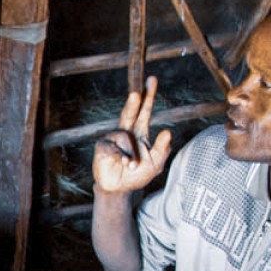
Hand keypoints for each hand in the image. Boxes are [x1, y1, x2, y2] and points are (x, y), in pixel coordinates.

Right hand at [93, 76, 172, 193]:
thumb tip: (168, 132)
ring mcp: (113, 139)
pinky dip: (120, 157)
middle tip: (136, 93)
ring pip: (123, 137)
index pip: (145, 110)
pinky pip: (111, 148)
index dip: (148, 96)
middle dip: (133, 102)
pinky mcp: (102, 148)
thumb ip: (162, 149)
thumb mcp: (156, 164)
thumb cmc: (138, 174)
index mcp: (140, 131)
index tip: (152, 80)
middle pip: (129, 112)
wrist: (120, 189)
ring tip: (132, 165)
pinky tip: (124, 164)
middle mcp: (126, 131)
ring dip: (130, 153)